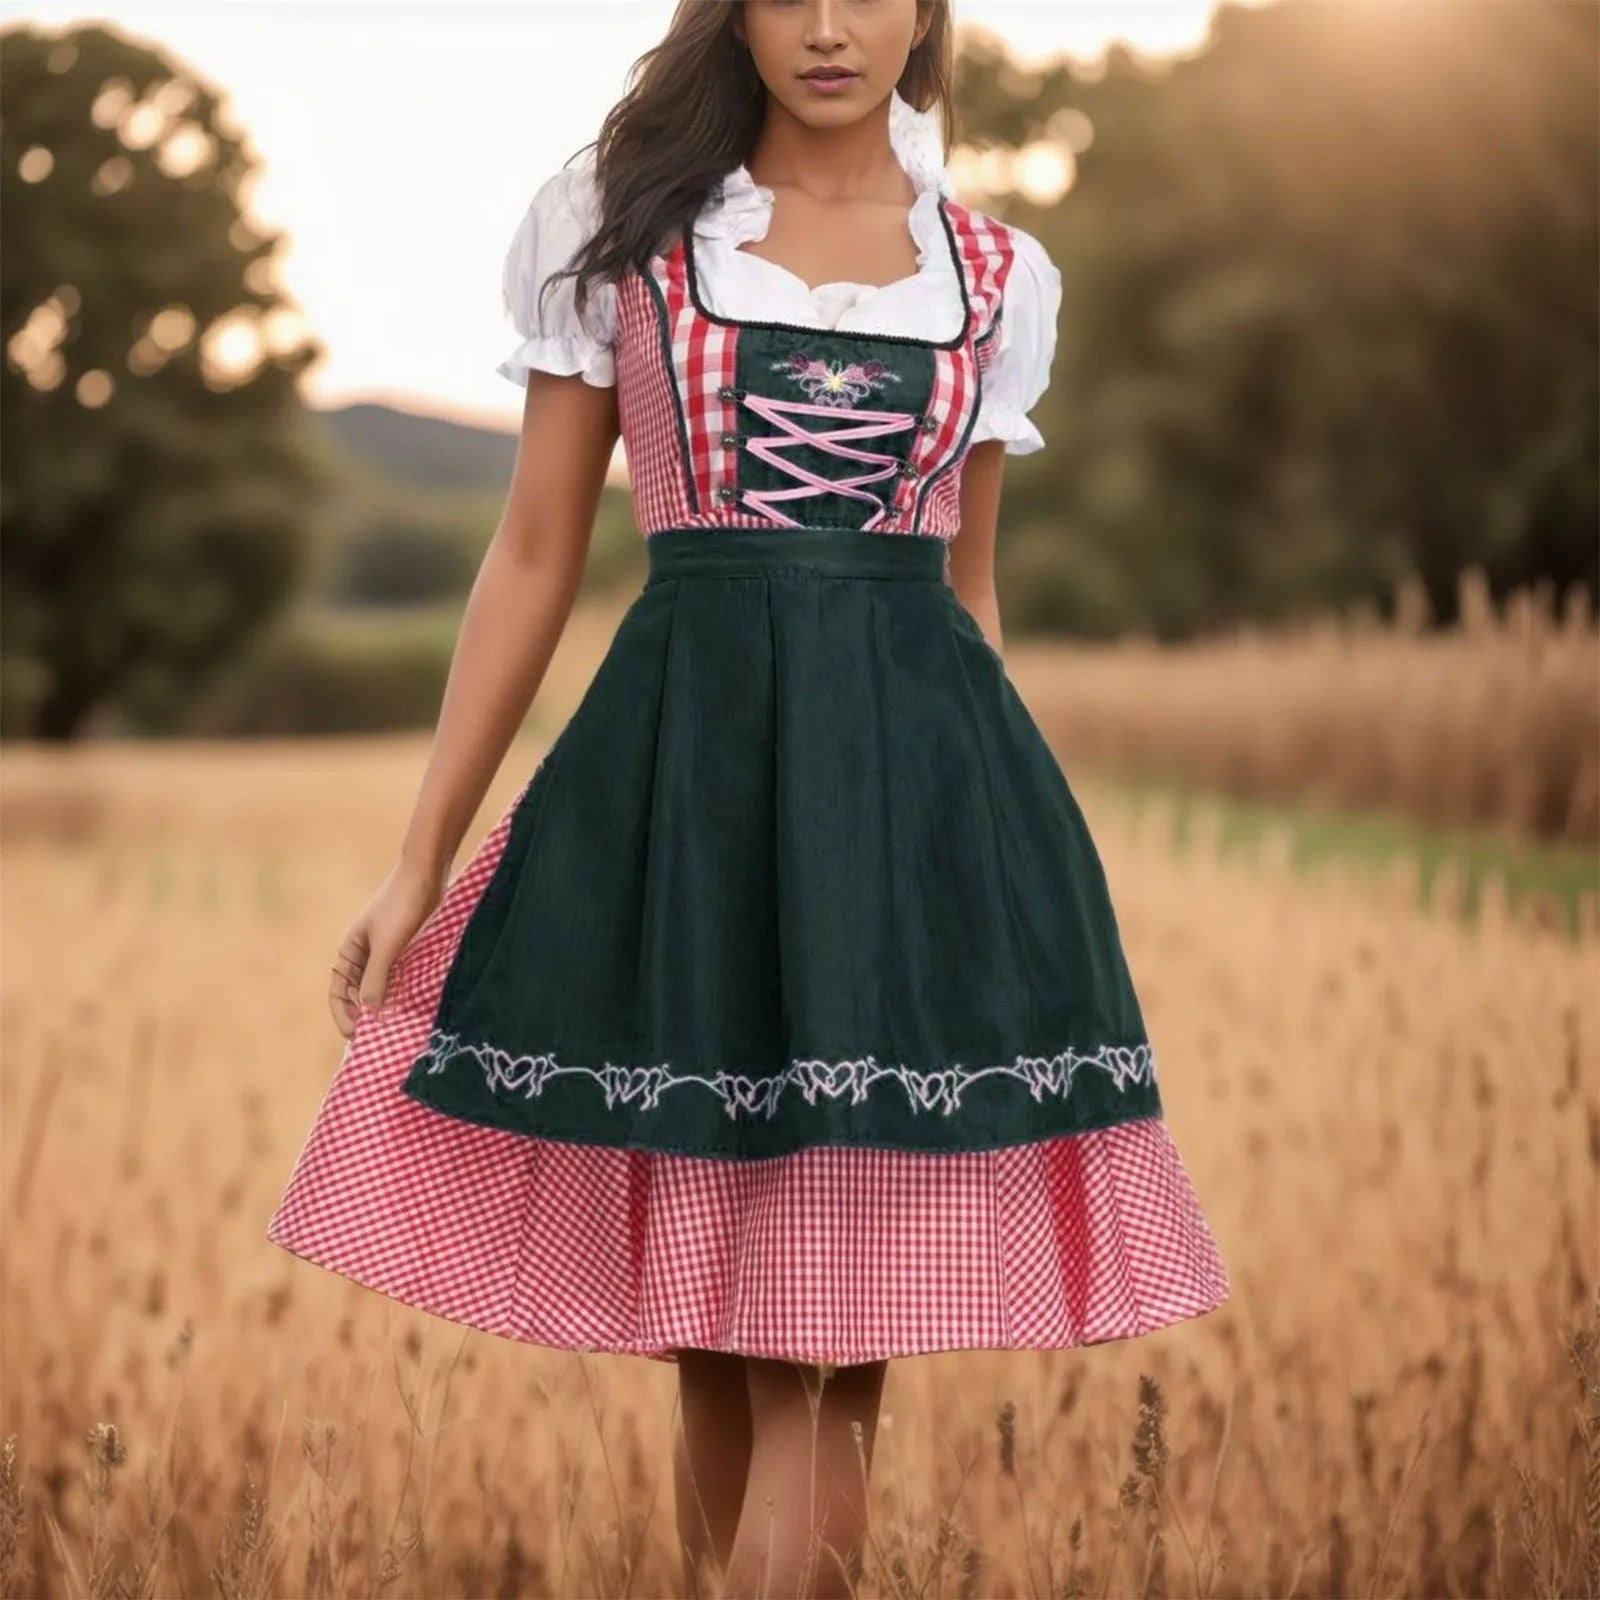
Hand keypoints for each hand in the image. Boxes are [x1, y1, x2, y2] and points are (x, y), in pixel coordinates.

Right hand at [327, 860, 447, 1038]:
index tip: (356, 1037)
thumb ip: (376, 978)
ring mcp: (385, 952)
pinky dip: (401, 994)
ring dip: (383, 1008)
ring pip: (380, 988)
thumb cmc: (402, 906)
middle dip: (364, 1017)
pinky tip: (412, 1008)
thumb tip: (368, 1013)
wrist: (426, 874)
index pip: (339, 992)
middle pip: (358, 994)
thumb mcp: (388, 945)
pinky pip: (399, 978)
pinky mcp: (406, 949)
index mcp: (350, 951)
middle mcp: (364, 954)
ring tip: (395, 1030)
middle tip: (378, 1042)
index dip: (344, 1016)